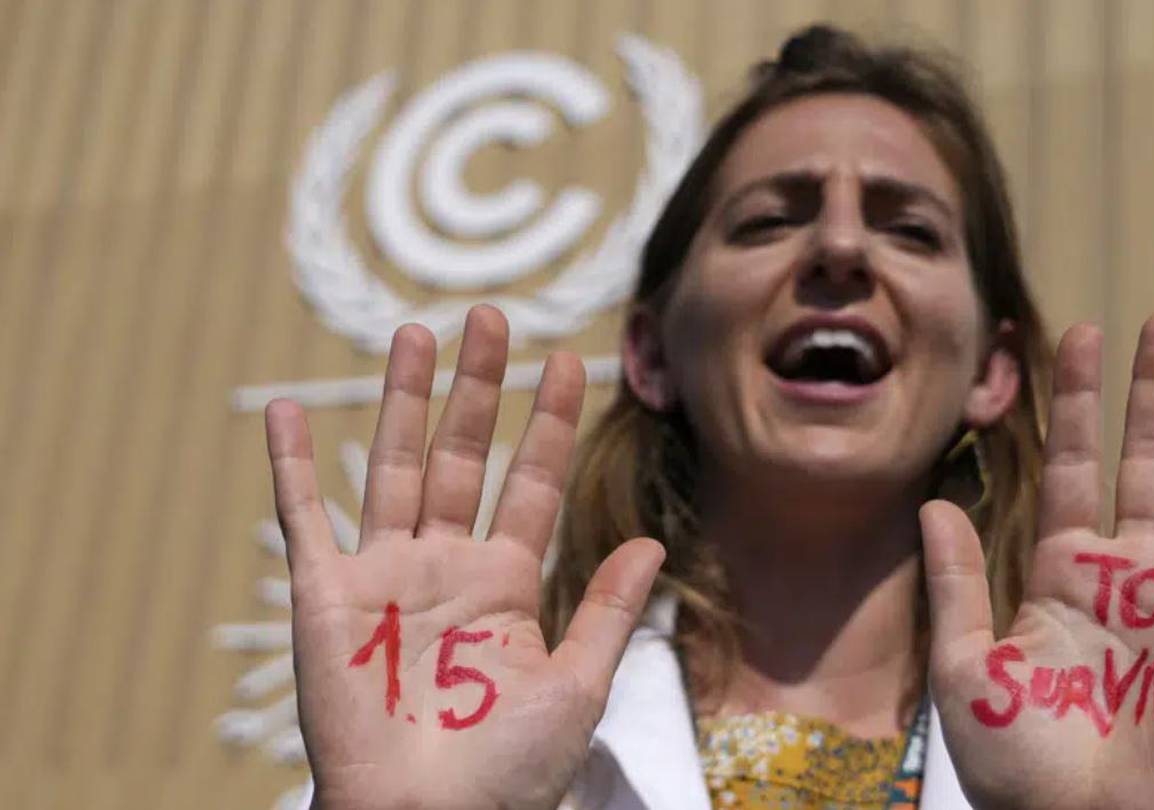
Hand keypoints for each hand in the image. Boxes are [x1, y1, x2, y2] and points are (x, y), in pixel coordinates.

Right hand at [265, 306, 664, 809]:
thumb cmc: (507, 773)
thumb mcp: (577, 685)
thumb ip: (608, 609)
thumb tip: (650, 539)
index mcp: (505, 585)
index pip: (531, 482)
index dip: (549, 421)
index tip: (570, 360)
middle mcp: (444, 569)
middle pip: (461, 456)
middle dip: (477, 387)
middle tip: (490, 316)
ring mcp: (383, 578)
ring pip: (391, 466)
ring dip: (400, 399)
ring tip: (415, 331)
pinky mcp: (324, 598)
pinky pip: (303, 518)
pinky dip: (291, 464)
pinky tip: (286, 408)